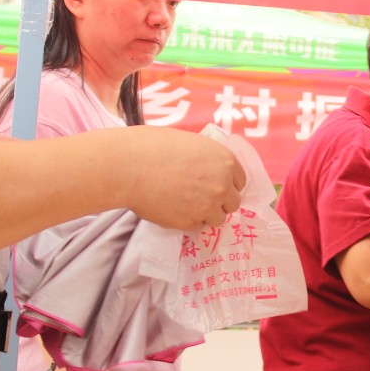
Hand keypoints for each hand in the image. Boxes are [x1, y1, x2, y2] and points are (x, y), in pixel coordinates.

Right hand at [124, 128, 245, 232]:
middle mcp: (222, 185)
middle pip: (233, 203)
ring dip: (206, 214)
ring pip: (217, 219)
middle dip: (219, 202)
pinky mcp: (191, 223)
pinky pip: (197, 226)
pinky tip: (173, 209)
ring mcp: (208, 206)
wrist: (130, 166)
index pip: (239, 181)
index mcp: (225, 161)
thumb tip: (206, 168)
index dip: (227, 184)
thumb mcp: (189, 143)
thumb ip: (206, 159)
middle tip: (200, 198)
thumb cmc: (153, 146)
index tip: (215, 186)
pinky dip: (188, 221)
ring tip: (185, 205)